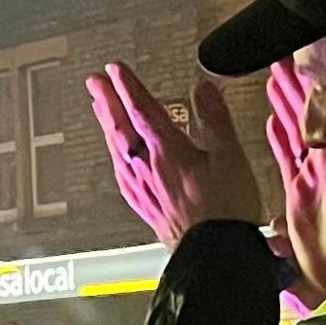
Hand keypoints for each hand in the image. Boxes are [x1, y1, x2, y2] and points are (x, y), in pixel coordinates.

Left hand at [86, 64, 264, 245]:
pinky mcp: (143, 206)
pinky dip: (115, 154)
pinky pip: (121, 172)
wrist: (214, 255)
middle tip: (95, 82)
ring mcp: (142, 188)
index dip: (128, 86)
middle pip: (120, 127)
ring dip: (107, 124)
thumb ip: (215, 118)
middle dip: (107, 101)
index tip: (115, 69)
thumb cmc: (225, 210)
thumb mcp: (230, 155)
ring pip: (117, 149)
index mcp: (168, 150)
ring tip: (100, 108)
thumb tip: (203, 88)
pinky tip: (116, 155)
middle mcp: (148, 168)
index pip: (141, 109)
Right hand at [264, 59, 325, 304]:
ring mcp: (311, 173)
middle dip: (299, 81)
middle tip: (287, 52)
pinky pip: (286, 155)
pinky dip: (279, 136)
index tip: (312, 52)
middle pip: (310, 110)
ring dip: (286, 101)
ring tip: (276, 73)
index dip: (320, 82)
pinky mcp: (298, 191)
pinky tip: (272, 118)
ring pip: (296, 127)